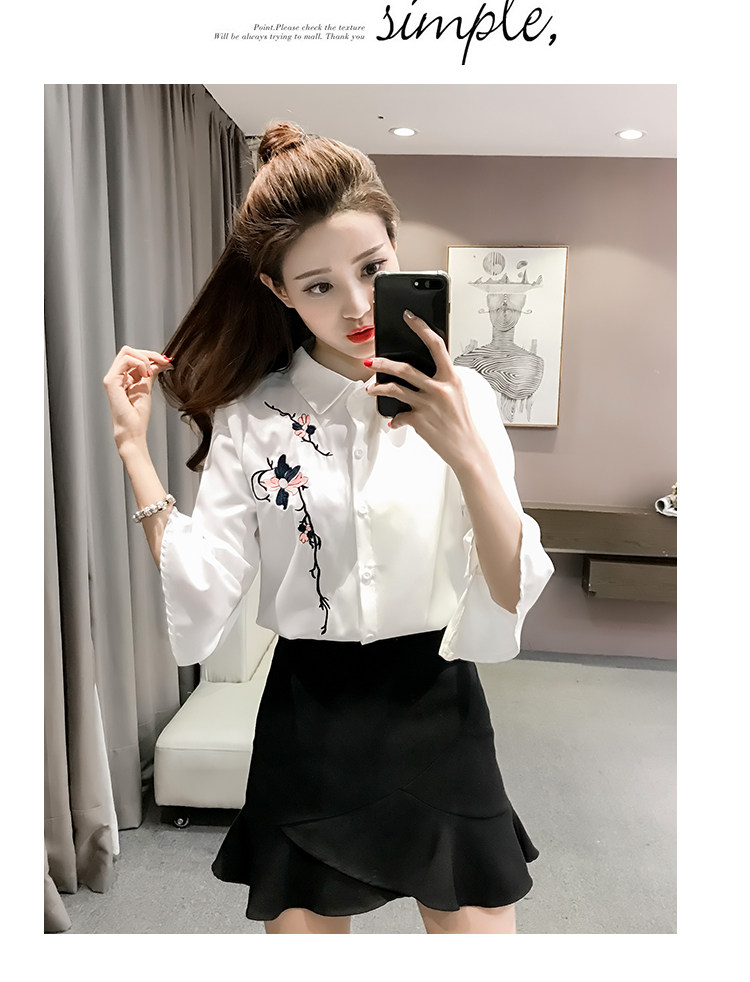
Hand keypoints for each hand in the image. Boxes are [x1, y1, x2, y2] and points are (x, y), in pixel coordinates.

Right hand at [103, 346, 171, 450]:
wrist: (133, 430)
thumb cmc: (138, 416)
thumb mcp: (147, 388)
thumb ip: (150, 373)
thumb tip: (159, 362)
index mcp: (123, 377)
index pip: (134, 356)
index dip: (151, 356)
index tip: (167, 361)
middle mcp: (116, 376)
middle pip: (129, 351)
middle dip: (149, 354)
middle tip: (163, 361)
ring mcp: (112, 378)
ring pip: (126, 352)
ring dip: (144, 358)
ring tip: (151, 372)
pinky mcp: (111, 381)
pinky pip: (125, 361)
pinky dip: (139, 363)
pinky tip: (145, 374)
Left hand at [365, 310, 484, 473]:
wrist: (466, 448)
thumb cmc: (461, 421)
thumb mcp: (457, 394)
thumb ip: (441, 381)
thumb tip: (420, 373)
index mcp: (451, 378)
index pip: (436, 345)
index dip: (421, 328)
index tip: (409, 317)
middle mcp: (439, 389)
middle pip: (406, 369)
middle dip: (384, 363)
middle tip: (371, 360)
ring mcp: (428, 404)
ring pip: (395, 389)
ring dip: (378, 387)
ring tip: (370, 387)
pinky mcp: (419, 420)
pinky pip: (399, 415)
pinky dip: (395, 418)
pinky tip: (394, 419)